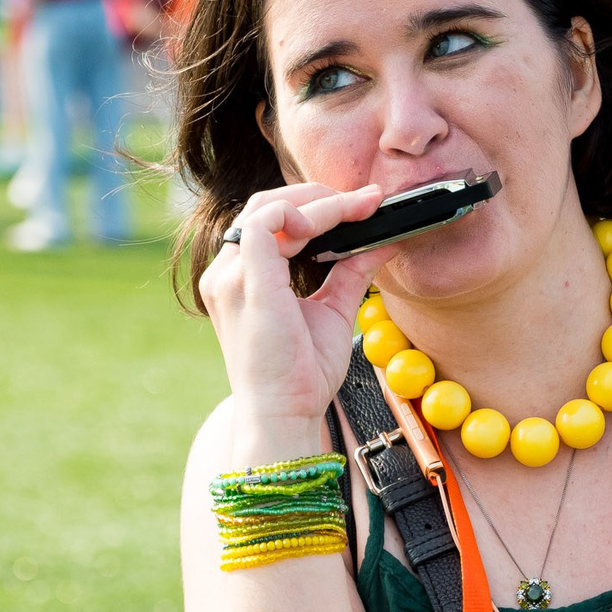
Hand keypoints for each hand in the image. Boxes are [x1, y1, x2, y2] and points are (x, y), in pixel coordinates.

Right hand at [196, 182, 389, 436]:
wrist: (286, 415)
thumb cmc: (302, 374)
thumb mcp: (333, 310)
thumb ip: (351, 272)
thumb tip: (384, 242)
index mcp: (242, 278)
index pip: (270, 221)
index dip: (316, 205)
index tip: (364, 205)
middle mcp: (227, 273)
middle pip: (265, 205)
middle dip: (320, 196)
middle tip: (367, 200)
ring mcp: (230, 277)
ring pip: (268, 208)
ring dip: (318, 202)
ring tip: (358, 208)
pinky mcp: (244, 283)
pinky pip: (263, 225)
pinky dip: (298, 214)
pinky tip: (330, 222)